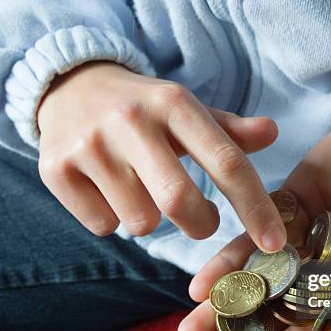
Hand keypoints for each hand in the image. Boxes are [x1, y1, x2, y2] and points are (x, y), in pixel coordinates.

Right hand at [37, 62, 285, 249]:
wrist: (70, 86)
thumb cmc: (143, 106)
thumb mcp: (185, 110)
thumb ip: (229, 129)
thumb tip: (271, 132)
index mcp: (174, 104)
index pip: (226, 162)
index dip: (255, 208)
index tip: (274, 244)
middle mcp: (131, 121)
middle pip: (179, 201)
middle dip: (200, 224)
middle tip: (201, 219)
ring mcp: (90, 145)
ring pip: (139, 222)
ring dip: (150, 218)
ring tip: (141, 189)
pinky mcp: (56, 169)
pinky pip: (103, 225)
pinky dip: (113, 218)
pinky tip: (107, 190)